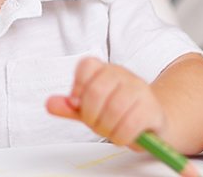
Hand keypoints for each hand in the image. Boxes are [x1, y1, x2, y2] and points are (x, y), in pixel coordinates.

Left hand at [45, 57, 165, 147]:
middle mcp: (122, 75)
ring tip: (109, 131)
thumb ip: (71, 107)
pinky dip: (120, 136)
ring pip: (113, 109)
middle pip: (96, 91)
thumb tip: (50, 104)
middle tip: (94, 123)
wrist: (152, 123)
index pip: (87, 65)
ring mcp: (139, 89)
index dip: (78, 87)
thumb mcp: (91, 109)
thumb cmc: (119, 113)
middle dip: (90, 115)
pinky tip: (121, 136)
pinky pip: (129, 124)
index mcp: (105, 70)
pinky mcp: (151, 108)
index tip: (78, 104)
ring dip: (106, 128)